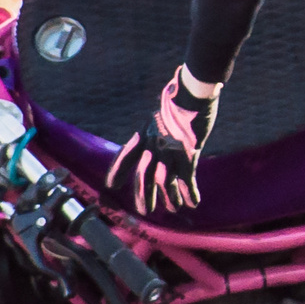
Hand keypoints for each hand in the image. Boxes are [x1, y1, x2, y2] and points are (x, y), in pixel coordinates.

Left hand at [109, 65, 218, 214]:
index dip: (117, 171)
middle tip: (145, 210)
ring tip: (173, 210)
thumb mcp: (159, 115)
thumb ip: (156, 130)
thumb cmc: (178, 100)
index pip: (125, 155)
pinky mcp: (186, 154)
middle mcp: (152, 146)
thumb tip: (153, 136)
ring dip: (169, 198)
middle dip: (144, 195)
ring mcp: (169, 151)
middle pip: (142, 176)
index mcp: (144, 134)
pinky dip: (190, 192)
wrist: (191, 92)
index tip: (110, 185)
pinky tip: (194, 203)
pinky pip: (187, 179)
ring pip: (164, 182)